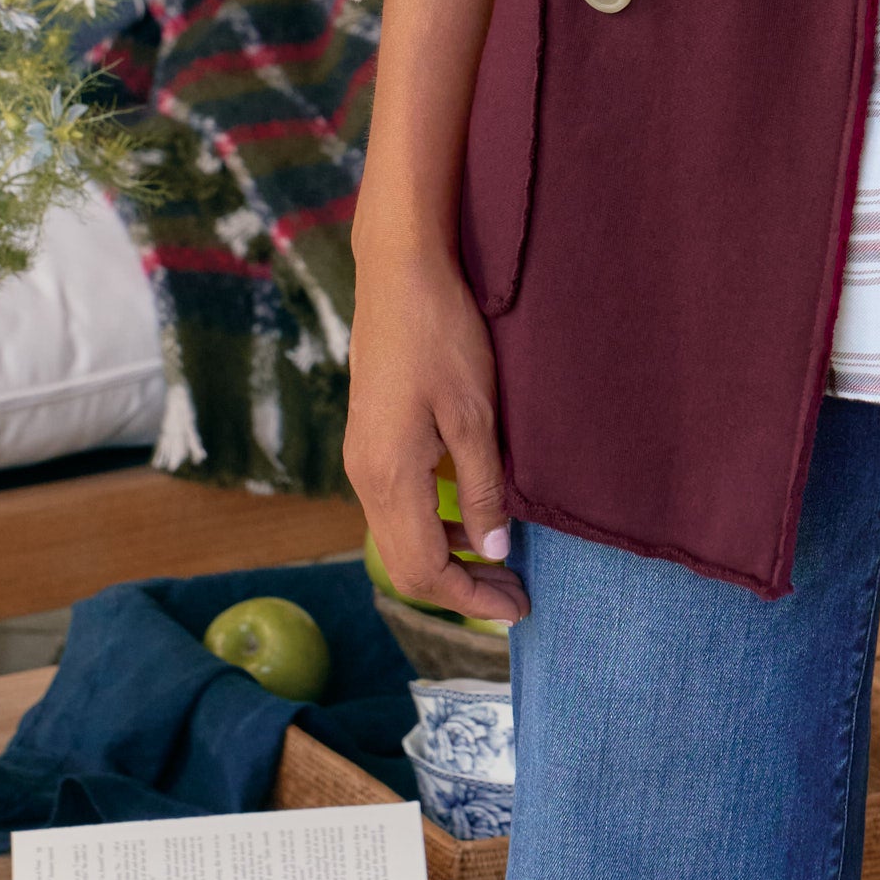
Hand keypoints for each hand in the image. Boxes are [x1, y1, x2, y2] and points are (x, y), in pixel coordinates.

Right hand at [343, 236, 529, 623]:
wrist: (398, 272)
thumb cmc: (442, 334)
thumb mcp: (476, 413)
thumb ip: (484, 488)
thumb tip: (494, 551)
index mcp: (389, 477)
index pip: (424, 570)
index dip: (470, 599)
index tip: (517, 608)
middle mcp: (365, 477)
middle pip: (405, 565)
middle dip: (459, 588)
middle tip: (513, 594)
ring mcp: (362, 458)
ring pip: (399, 537)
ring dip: (446, 558)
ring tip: (499, 562)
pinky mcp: (370, 439)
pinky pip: (397, 506)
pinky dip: (433, 526)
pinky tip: (471, 515)